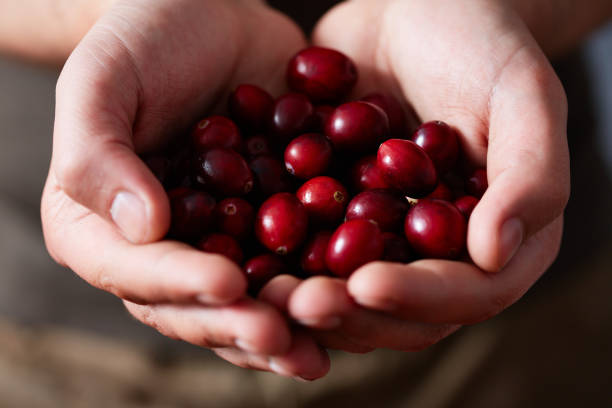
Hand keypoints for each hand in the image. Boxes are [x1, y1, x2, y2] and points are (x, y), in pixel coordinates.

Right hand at [41, 0, 327, 379]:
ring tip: (320, 347)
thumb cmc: (144, 37)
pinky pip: (294, 263)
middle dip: (239, 323)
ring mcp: (221, 241)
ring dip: (285, 325)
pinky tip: (355, 300)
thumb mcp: (102, 80)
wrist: (210, 15)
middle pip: (196, 303)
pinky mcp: (271, 224)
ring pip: (250, 298)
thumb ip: (98, 153)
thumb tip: (143, 225)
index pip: (135, 270)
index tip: (226, 285)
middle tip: (282, 338)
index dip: (179, 284)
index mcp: (105, 227)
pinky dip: (321, 285)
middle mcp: (164, 248)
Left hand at [284, 0, 569, 350]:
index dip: (419, 297)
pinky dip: (271, 258)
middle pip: (398, 308)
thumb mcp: (523, 96)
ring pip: (343, 291)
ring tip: (258, 293)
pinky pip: (302, 248)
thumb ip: (532, 175)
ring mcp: (380, 238)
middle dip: (348, 312)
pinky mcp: (331, 216)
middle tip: (295, 304)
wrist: (411, 8)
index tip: (366, 286)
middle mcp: (436, 254)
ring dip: (300, 300)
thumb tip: (495, 254)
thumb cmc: (479, 42)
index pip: (468, 292)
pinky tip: (234, 256)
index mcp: (495, 237)